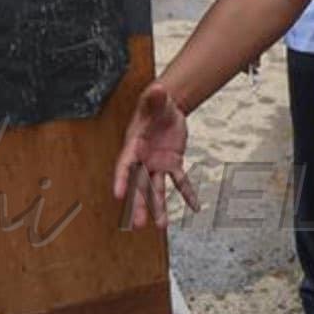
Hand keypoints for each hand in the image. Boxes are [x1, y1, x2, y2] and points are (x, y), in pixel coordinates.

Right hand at [112, 81, 198, 228]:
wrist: (167, 106)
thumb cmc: (155, 102)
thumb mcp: (155, 99)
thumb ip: (155, 97)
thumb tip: (158, 88)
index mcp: (134, 145)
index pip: (125, 165)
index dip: (122, 180)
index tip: (119, 196)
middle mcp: (143, 159)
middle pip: (139, 185)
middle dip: (139, 204)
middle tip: (138, 224)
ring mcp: (157, 164)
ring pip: (157, 189)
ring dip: (159, 207)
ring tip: (161, 226)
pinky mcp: (172, 164)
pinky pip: (181, 182)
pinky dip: (188, 194)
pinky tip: (195, 208)